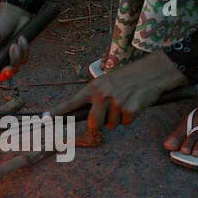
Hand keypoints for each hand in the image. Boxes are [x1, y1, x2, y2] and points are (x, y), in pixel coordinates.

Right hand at [0, 2, 33, 80]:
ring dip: (16, 56)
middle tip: (8, 68)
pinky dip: (24, 50)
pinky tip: (21, 39)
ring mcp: (7, 56)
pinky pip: (23, 60)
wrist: (18, 12)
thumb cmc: (2, 20)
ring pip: (13, 67)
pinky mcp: (18, 54)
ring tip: (16, 43)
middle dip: (5, 72)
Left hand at [61, 52, 187, 129]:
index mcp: (94, 87)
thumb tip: (90, 117)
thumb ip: (97, 96)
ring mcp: (115, 103)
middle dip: (100, 124)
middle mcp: (102, 95)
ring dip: (118, 118)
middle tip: (110, 113)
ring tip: (126, 101)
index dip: (58, 112)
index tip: (45, 118)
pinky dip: (130, 117)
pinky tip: (135, 104)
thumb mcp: (109, 81)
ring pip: (111, 125)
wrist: (152, 72)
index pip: (72, 102)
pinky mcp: (129, 110)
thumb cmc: (130, 77)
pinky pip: (125, 123)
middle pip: (93, 123)